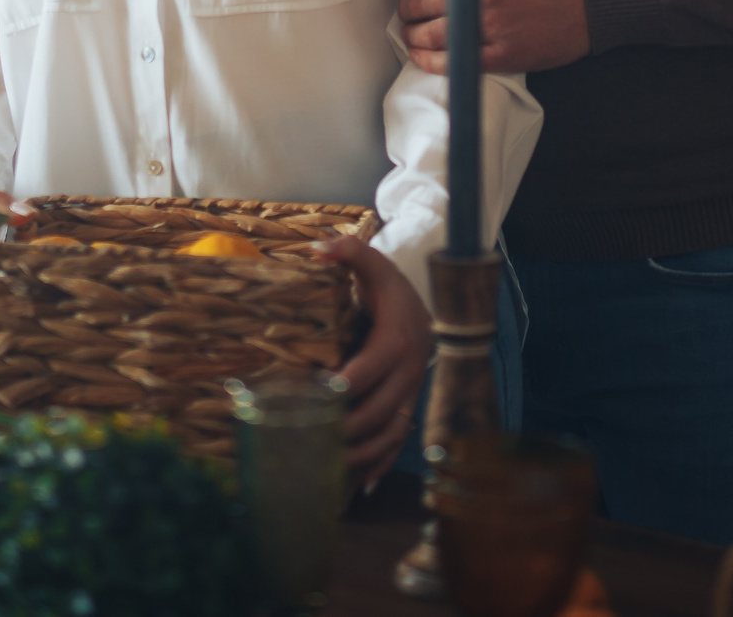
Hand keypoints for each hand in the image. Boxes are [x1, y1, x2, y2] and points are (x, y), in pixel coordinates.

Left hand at [317, 237, 429, 487]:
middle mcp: (408, 373)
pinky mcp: (408, 408)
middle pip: (377, 410)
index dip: (340, 386)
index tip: (314, 396)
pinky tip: (359, 484)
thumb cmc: (388, 288)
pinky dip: (381, 464)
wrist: (423, 308)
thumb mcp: (372, 265)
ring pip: (389, 433)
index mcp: (396, 341)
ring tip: (328, 465)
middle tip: (308, 438)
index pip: (366, 370)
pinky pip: (399, 442)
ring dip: (360, 453)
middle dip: (345, 428)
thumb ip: (349, 252)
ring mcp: (411, 394)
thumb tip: (319, 248)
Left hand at [398, 0, 590, 74]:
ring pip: (432, 34)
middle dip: (408, 6)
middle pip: (421, 3)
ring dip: (413, 34)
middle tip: (409, 7)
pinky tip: (423, 55)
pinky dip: (431, 61)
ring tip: (412, 31)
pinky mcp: (501, 56)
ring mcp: (489, 27)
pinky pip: (454, 62)